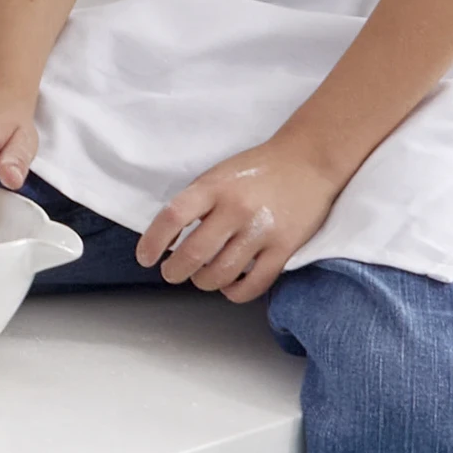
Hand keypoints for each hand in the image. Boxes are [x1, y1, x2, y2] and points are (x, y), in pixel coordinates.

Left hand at [138, 138, 343, 300]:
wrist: (308, 160)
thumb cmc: (258, 169)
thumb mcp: (217, 175)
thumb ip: (195, 202)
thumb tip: (169, 238)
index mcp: (214, 187)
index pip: (172, 217)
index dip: (152, 241)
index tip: (145, 258)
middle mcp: (236, 209)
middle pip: (194, 254)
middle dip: (175, 271)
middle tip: (171, 273)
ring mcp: (262, 231)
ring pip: (222, 273)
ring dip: (203, 282)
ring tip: (201, 277)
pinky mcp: (285, 248)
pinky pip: (255, 283)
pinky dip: (236, 292)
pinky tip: (228, 286)